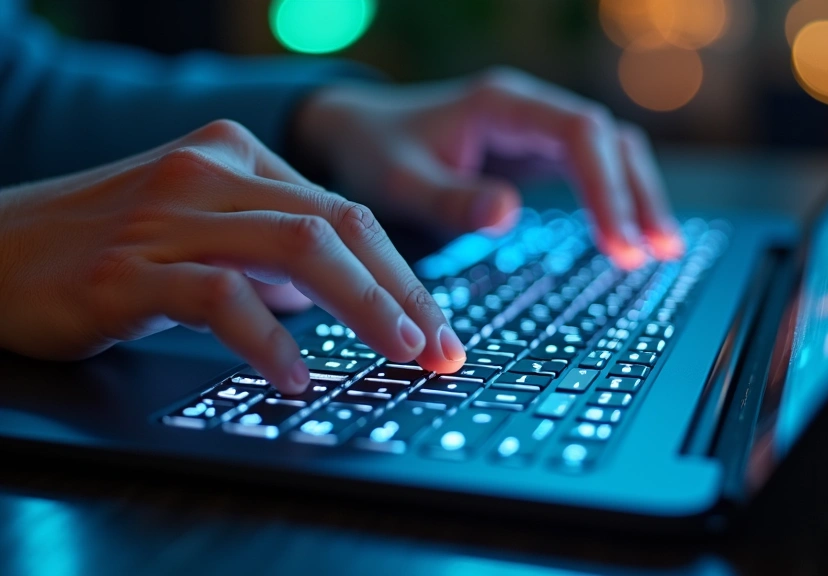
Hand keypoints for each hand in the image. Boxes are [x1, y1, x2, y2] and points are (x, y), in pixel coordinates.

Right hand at [0, 120, 464, 391]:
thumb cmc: (101, 247)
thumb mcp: (198, 228)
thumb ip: (266, 249)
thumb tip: (335, 292)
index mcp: (235, 156)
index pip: (346, 213)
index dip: (404, 274)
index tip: (439, 328)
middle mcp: (209, 172)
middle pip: (338, 225)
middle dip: (403, 292)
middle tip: (438, 349)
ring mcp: (169, 215)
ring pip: (298, 249)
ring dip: (363, 307)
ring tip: (398, 356)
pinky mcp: (129, 267)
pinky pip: (221, 296)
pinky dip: (268, 339)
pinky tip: (295, 375)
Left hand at [293, 67, 684, 268]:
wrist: (357, 134)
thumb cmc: (375, 155)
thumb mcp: (399, 183)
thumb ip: (450, 199)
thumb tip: (510, 215)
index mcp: (501, 104)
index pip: (580, 132)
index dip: (606, 187)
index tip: (618, 244)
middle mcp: (528, 109)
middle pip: (609, 138)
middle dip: (635, 194)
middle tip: (653, 253)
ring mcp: (535, 128)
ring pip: (611, 150)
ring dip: (638, 195)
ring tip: (661, 250)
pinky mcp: (535, 151)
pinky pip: (592, 166)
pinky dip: (617, 198)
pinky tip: (632, 235)